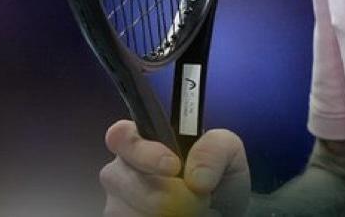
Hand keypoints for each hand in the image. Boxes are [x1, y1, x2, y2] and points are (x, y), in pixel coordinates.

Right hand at [100, 120, 250, 215]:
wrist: (220, 211)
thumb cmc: (218, 177)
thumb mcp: (228, 152)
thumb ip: (215, 148)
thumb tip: (195, 176)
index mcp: (143, 138)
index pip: (122, 135)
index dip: (144, 152)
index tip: (174, 166)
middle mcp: (122, 169)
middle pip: (127, 180)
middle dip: (164, 193)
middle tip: (192, 198)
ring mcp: (116, 201)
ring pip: (129, 211)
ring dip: (163, 214)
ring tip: (185, 210)